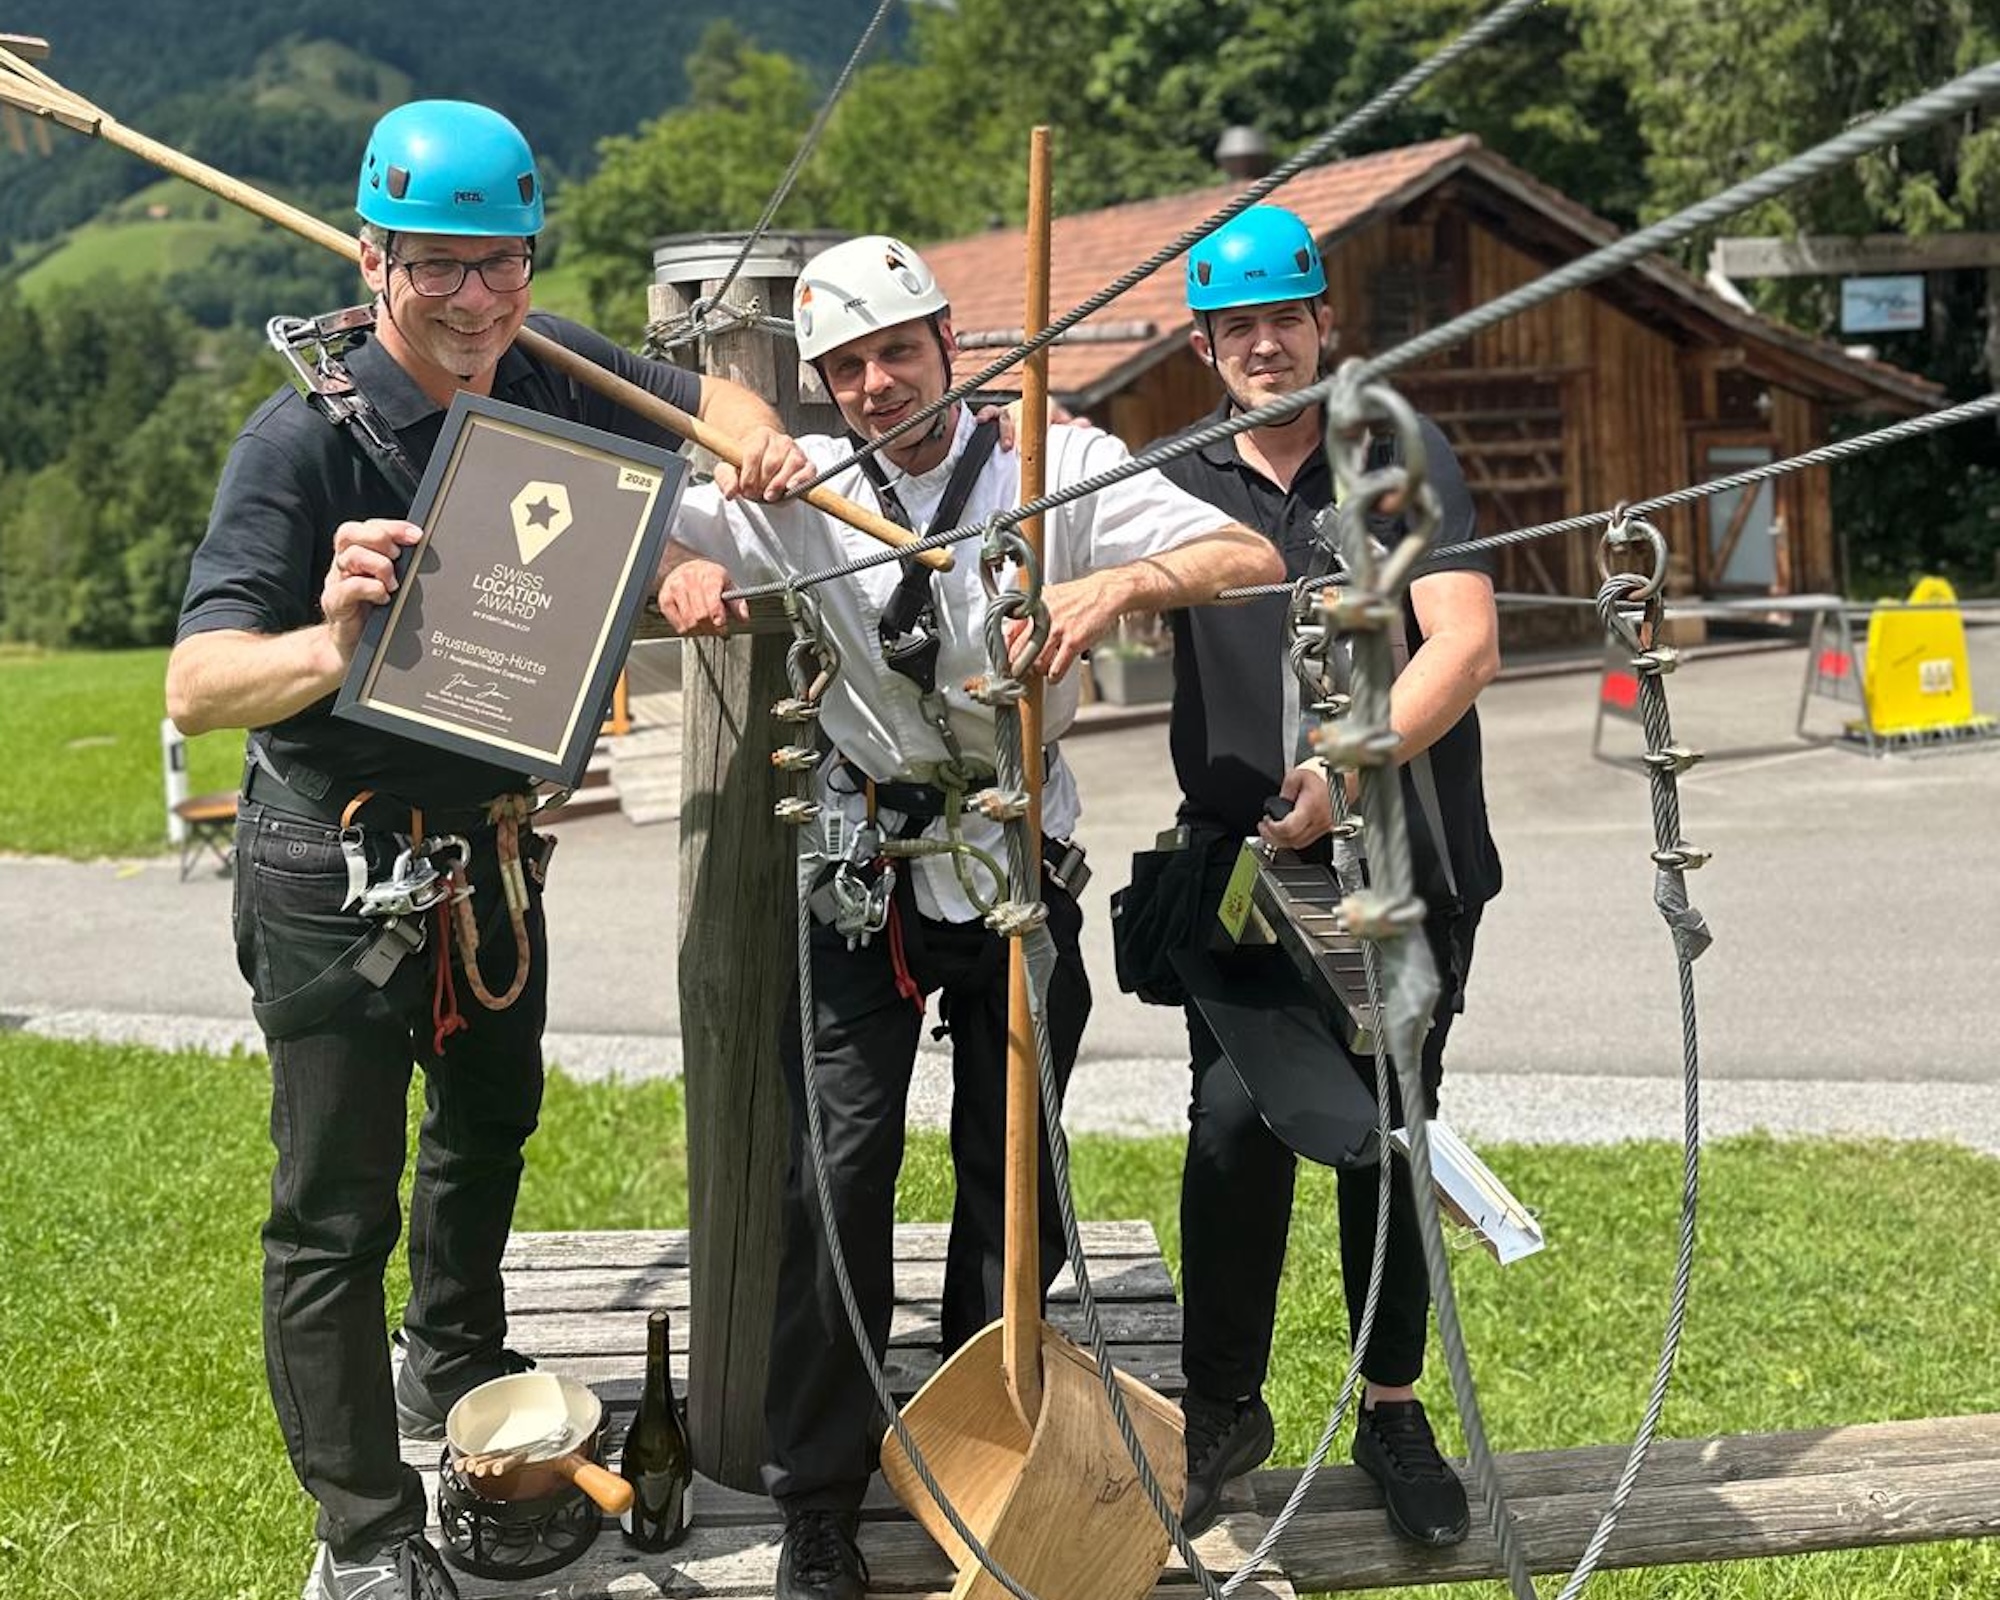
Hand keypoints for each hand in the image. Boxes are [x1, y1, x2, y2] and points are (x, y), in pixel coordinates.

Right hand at [322, 518, 420, 659]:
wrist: (353, 646)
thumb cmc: (376, 612)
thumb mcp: (391, 584)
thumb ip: (401, 566)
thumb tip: (424, 552)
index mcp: (357, 553)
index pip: (368, 526)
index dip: (393, 527)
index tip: (417, 536)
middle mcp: (343, 564)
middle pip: (350, 532)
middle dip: (380, 539)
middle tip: (398, 557)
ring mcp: (336, 582)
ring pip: (351, 556)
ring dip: (379, 566)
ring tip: (393, 584)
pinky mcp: (334, 603)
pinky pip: (349, 587)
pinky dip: (370, 589)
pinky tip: (384, 598)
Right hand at [658, 557, 745, 635]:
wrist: (686, 567)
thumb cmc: (708, 577)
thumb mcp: (727, 584)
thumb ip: (737, 602)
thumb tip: (743, 617)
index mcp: (709, 575)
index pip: (712, 600)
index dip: (717, 616)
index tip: (721, 624)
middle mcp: (689, 580)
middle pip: (701, 615)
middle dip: (712, 627)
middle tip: (717, 628)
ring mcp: (675, 589)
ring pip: (689, 622)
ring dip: (701, 630)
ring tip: (707, 627)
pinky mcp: (665, 599)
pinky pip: (678, 625)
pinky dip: (688, 630)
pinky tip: (694, 624)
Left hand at [719, 425, 814, 501]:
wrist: (764, 466)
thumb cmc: (747, 467)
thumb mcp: (729, 470)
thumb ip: (726, 479)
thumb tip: (730, 493)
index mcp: (760, 436)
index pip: (753, 454)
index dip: (748, 476)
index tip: (745, 490)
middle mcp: (781, 440)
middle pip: (772, 462)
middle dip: (762, 483)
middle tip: (756, 494)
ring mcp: (796, 451)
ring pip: (792, 464)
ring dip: (779, 484)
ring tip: (769, 495)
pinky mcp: (808, 465)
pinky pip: (809, 471)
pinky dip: (801, 480)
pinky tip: (790, 488)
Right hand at [975, 398, 1097, 451]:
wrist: (1033, 416)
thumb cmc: (1049, 425)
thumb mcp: (1063, 426)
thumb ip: (1072, 427)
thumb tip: (1086, 425)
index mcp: (1046, 406)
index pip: (1045, 411)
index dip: (1042, 424)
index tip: (1039, 442)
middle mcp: (1026, 406)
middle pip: (1023, 417)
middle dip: (1021, 434)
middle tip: (1021, 451)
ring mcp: (1010, 410)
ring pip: (1005, 415)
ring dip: (1005, 430)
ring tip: (1006, 446)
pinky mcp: (996, 415)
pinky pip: (989, 412)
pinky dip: (984, 415)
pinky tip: (980, 421)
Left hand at [1005, 576, 1121, 682]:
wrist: (1104, 592)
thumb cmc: (1079, 595)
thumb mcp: (1050, 596)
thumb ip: (1033, 610)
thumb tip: (1016, 625)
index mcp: (1035, 608)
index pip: (1010, 632)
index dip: (1005, 649)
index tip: (1004, 659)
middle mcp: (1043, 619)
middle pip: (1020, 650)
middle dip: (1017, 666)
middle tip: (1017, 672)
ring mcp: (1058, 631)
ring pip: (1037, 661)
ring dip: (1036, 671)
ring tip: (1038, 672)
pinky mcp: (1073, 641)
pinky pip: (1058, 666)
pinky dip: (1053, 676)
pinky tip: (1053, 677)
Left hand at [1257, 761, 1333, 849]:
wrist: (1346, 776)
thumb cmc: (1327, 773)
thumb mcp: (1298, 774)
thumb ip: (1285, 790)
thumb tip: (1279, 803)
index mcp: (1311, 807)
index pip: (1288, 829)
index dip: (1272, 829)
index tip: (1266, 821)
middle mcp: (1319, 821)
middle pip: (1293, 841)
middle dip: (1273, 837)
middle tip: (1264, 827)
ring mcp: (1325, 827)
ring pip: (1300, 844)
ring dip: (1283, 840)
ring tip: (1273, 829)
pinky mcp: (1327, 828)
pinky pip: (1308, 839)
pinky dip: (1294, 837)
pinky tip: (1288, 829)